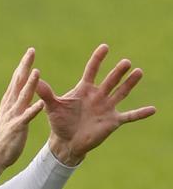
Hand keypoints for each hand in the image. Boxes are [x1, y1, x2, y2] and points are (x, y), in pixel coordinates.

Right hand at [0, 48, 44, 174]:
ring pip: (23, 96)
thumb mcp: (10, 114)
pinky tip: (41, 104)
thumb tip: (22, 89)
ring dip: (30, 84)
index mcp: (9, 101)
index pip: (17, 79)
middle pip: (18, 82)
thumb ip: (15, 101)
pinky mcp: (17, 127)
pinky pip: (26, 118)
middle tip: (31, 52)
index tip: (30, 52)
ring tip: (37, 71)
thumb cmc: (4, 135)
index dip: (23, 65)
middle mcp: (10, 105)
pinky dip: (33, 110)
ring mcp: (13, 116)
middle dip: (25, 66)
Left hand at [36, 44, 156, 165]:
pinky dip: (140, 113)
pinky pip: (129, 116)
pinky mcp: (112, 121)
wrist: (65, 142)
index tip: (105, 47)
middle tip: (126, 62)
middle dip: (117, 72)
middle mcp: (98, 95)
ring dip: (130, 84)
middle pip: (110, 80)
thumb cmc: (59, 122)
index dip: (98, 59)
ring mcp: (107, 108)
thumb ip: (45, 92)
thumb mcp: (52, 106)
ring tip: (138, 71)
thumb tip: (34, 77)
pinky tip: (153, 109)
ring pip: (121, 93)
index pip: (92, 70)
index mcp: (84, 89)